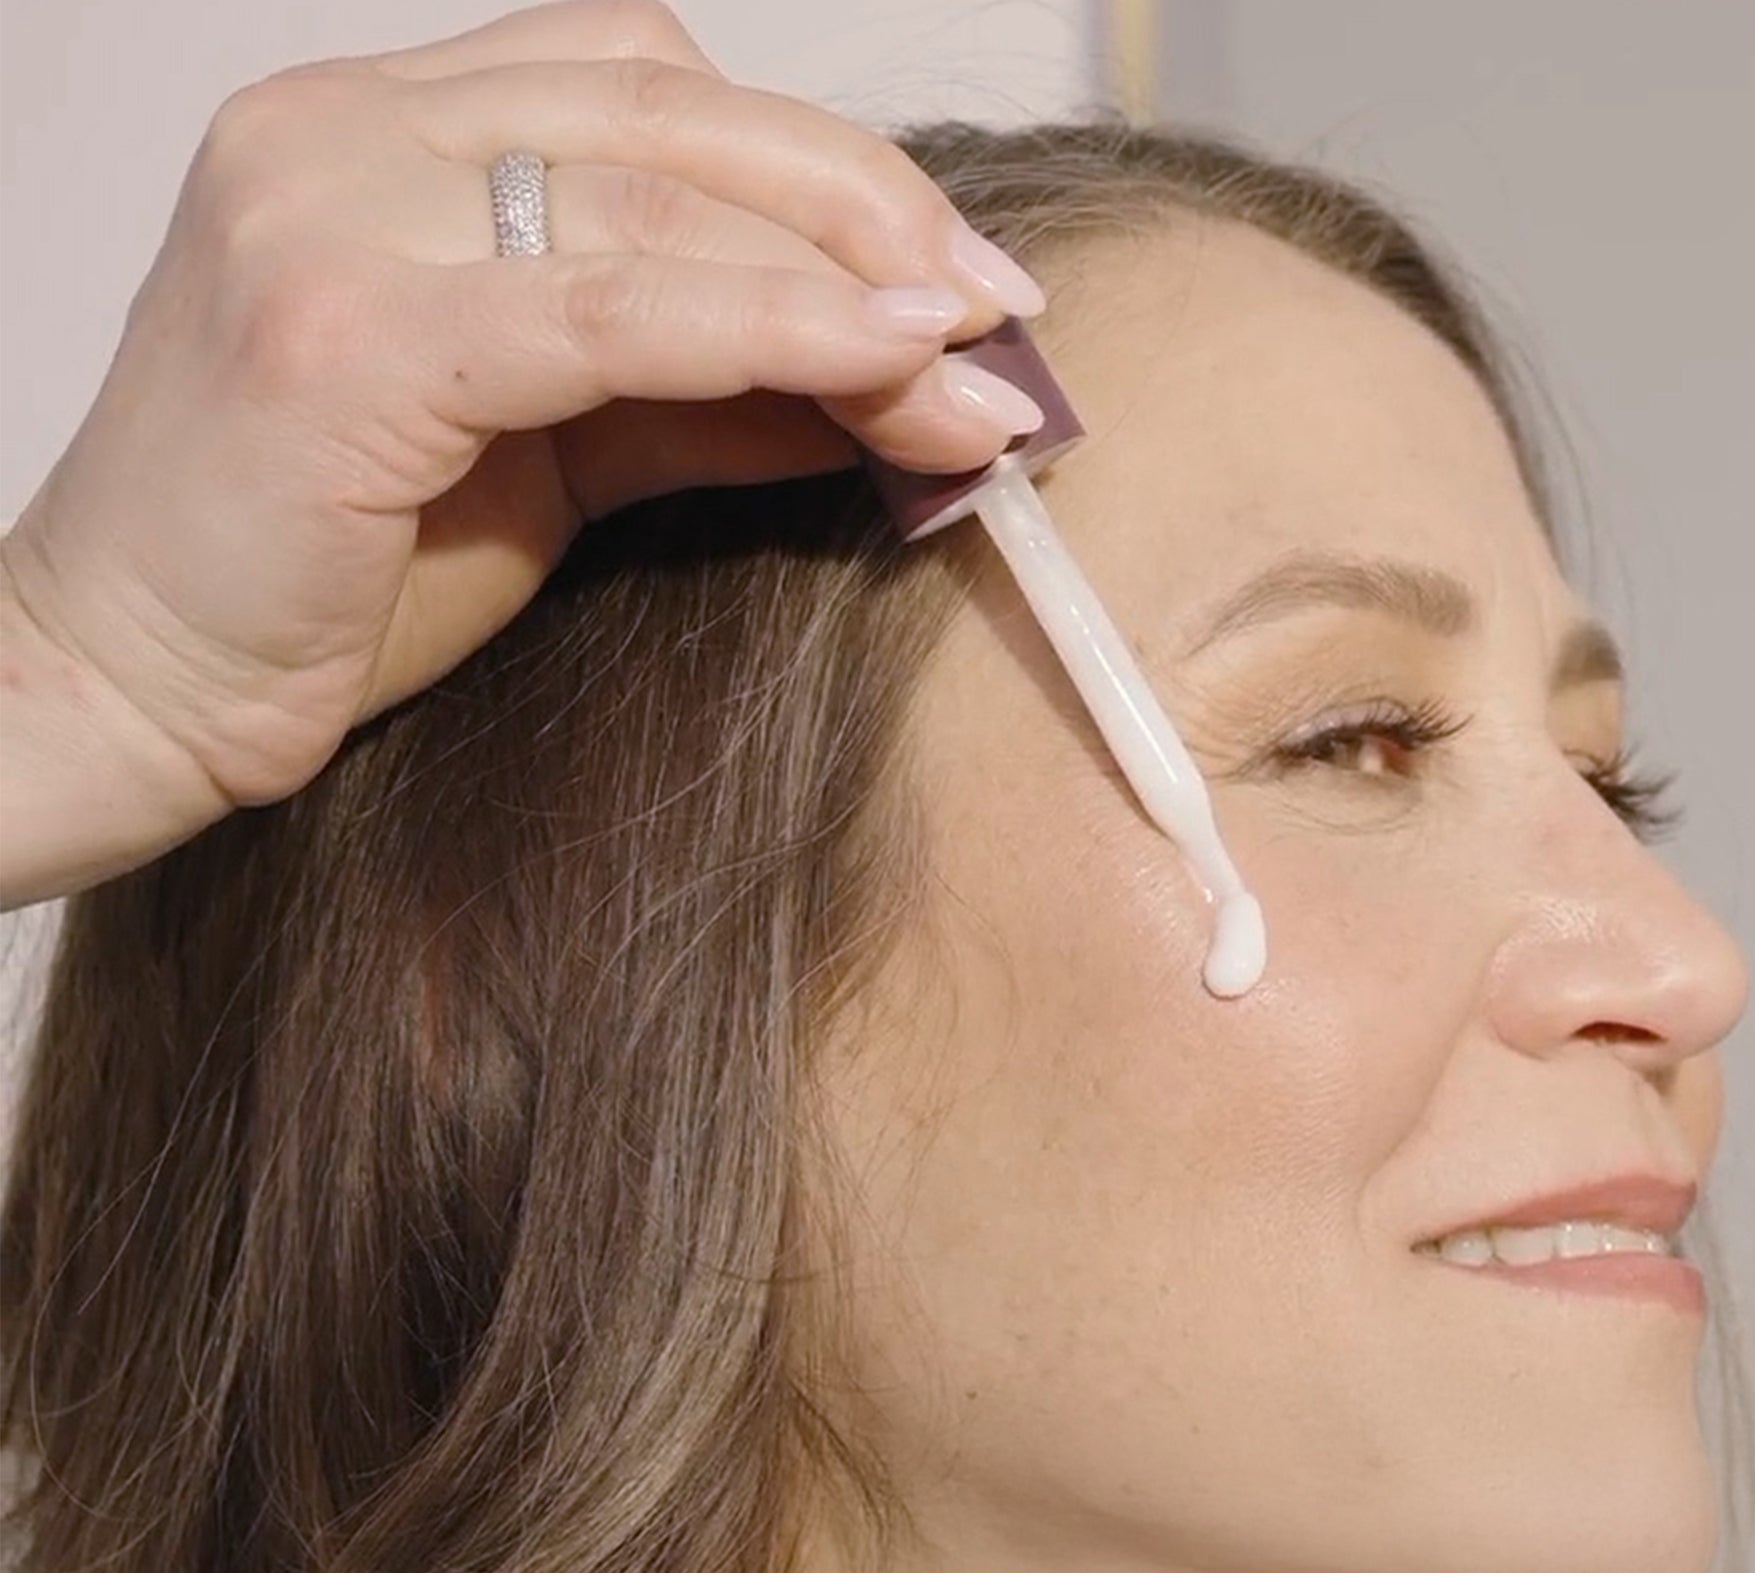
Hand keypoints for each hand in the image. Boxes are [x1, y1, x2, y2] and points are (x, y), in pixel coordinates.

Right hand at [0, 0, 1045, 835]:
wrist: (134, 685)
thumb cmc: (326, 576)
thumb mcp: (549, 457)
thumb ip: (698, 391)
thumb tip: (881, 377)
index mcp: (376, 136)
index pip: (641, 85)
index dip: (817, 163)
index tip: (952, 268)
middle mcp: (341, 136)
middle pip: (667, 108)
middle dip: (865, 205)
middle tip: (1001, 311)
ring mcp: (326, 215)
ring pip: (651, 196)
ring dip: (847, 280)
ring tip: (978, 370)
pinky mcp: (337, 335)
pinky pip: (603, 309)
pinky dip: (765, 327)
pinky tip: (888, 364)